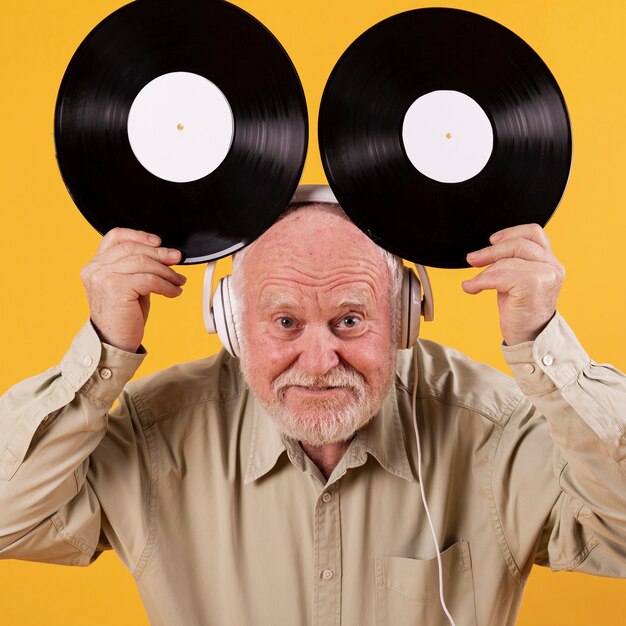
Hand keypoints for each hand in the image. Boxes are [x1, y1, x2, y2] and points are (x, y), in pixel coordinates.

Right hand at [80, 228, 186, 351]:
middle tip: (177, 260)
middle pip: (134, 249)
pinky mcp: (114, 287)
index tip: (158, 242)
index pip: (116, 237)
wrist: (113, 343)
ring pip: (144, 263)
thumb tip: (166, 255)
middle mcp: (95, 268)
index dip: (139, 235)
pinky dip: (166, 285)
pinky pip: (149, 279)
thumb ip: (140, 268)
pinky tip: (173, 292)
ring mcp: (102, 277)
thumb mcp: (130, 286)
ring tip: (178, 281)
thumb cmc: (123, 317)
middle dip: (160, 253)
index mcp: (95, 265)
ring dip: (167, 272)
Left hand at [462, 224, 564, 345]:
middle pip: (516, 245)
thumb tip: (484, 252)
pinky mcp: (533, 285)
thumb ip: (512, 263)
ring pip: (506, 262)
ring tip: (474, 284)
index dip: (511, 232)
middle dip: (490, 251)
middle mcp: (552, 266)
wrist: (529, 338)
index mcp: (550, 262)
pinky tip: (471, 288)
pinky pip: (499, 276)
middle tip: (471, 260)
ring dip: (484, 273)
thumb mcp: (518, 280)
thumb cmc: (522, 311)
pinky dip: (481, 281)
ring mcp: (545, 275)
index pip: (534, 233)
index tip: (492, 240)